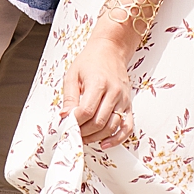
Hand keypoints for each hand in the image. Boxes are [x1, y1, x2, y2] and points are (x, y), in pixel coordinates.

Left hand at [61, 30, 134, 147]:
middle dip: (84, 132)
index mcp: (98, 83)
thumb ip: (69, 97)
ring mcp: (123, 99)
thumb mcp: (73, 75)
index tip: (67, 124)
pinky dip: (117, 138)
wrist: (111, 50)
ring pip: (111, 127)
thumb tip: (65, 117)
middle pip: (98, 122)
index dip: (75, 122)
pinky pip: (127, 127)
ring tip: (84, 137)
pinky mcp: (128, 104)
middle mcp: (114, 92)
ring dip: (96, 137)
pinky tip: (105, 143)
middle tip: (73, 133)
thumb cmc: (90, 61)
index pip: (86, 111)